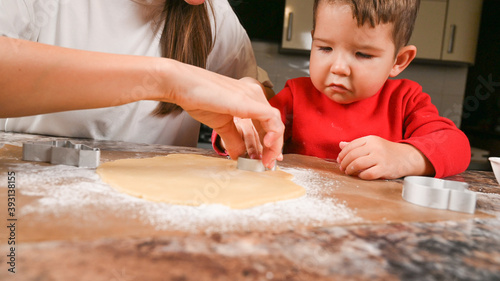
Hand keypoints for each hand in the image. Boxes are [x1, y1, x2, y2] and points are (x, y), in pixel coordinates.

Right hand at [166, 65, 283, 167]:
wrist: (183, 86)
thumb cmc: (198, 99)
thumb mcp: (221, 125)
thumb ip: (234, 139)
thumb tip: (240, 156)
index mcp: (248, 98)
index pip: (266, 123)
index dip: (269, 143)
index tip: (266, 159)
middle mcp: (254, 95)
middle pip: (273, 125)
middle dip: (273, 148)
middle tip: (267, 164)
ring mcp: (254, 96)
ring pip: (276, 123)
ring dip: (274, 146)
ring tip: (266, 161)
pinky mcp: (251, 101)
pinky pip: (273, 120)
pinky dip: (273, 135)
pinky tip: (266, 147)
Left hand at [336, 135, 434, 179]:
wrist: (406, 157)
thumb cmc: (386, 151)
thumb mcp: (372, 144)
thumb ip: (356, 145)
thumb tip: (340, 144)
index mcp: (370, 139)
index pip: (350, 146)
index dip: (342, 154)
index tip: (339, 160)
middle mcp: (375, 147)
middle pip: (352, 155)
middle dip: (344, 163)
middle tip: (342, 168)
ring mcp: (380, 158)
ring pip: (357, 164)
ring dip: (350, 169)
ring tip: (348, 172)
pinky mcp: (384, 168)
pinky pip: (367, 174)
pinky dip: (361, 175)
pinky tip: (360, 175)